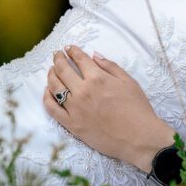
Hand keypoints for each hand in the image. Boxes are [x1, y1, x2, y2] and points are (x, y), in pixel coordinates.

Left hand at [43, 45, 174, 172]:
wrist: (138, 137)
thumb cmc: (137, 109)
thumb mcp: (128, 81)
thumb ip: (110, 66)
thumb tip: (94, 55)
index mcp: (98, 78)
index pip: (79, 59)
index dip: (72, 51)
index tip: (68, 48)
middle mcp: (83, 91)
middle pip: (63, 70)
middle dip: (58, 59)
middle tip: (57, 55)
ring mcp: (75, 108)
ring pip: (54, 87)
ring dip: (51, 75)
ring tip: (51, 70)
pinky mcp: (72, 124)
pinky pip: (52, 109)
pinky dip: (47, 98)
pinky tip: (48, 91)